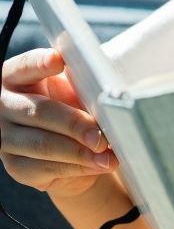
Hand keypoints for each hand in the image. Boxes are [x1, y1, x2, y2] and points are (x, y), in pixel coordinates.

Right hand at [0, 48, 118, 198]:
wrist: (66, 140)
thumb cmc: (72, 101)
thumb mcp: (74, 85)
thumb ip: (81, 80)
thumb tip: (104, 83)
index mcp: (17, 76)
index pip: (25, 66)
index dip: (40, 64)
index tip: (58, 60)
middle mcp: (4, 106)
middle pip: (39, 112)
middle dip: (74, 124)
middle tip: (101, 135)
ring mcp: (6, 138)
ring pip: (43, 144)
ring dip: (79, 152)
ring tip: (107, 155)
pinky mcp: (16, 166)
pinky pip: (46, 168)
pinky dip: (77, 167)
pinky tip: (98, 164)